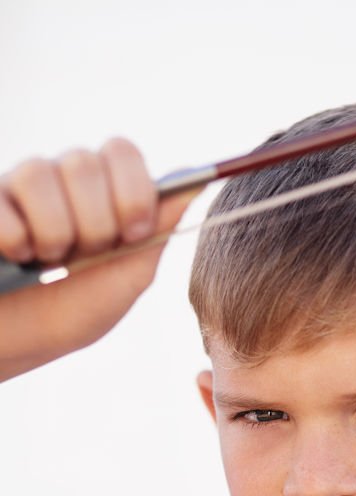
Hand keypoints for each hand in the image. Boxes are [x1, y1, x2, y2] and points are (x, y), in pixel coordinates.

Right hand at [0, 138, 195, 380]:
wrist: (18, 343)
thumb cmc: (72, 314)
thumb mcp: (126, 277)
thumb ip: (157, 230)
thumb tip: (196, 181)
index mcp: (102, 193)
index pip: (122, 152)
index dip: (131, 192)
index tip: (131, 234)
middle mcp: (60, 178)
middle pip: (85, 162)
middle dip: (93, 224)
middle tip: (80, 256)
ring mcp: (17, 185)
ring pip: (40, 174)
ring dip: (52, 235)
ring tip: (43, 260)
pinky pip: (2, 202)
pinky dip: (13, 240)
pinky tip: (13, 257)